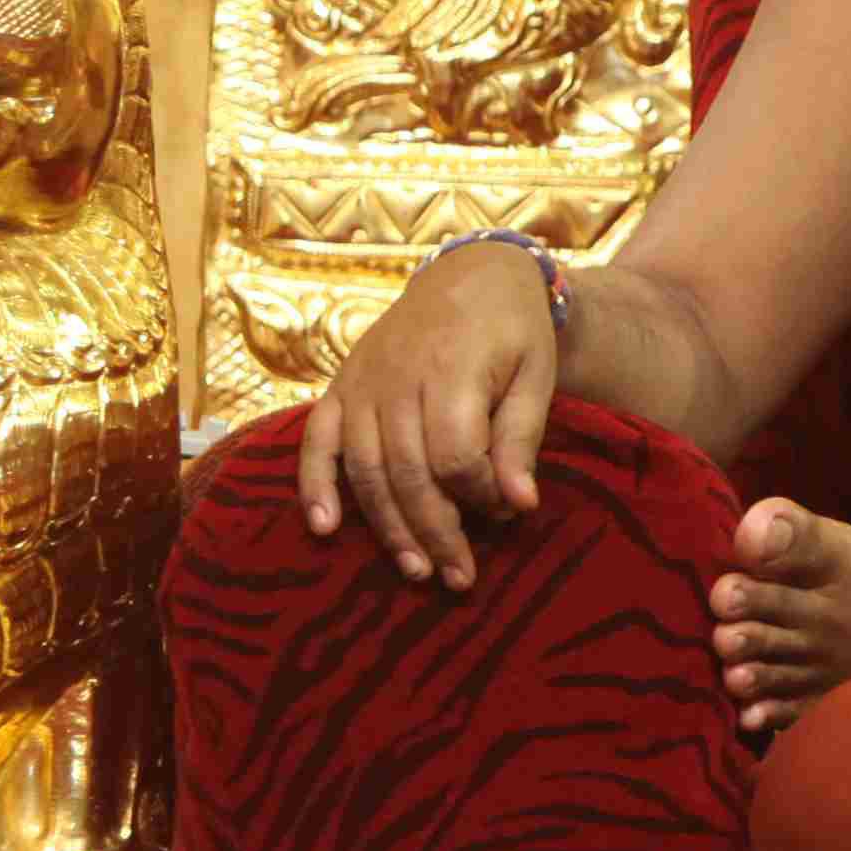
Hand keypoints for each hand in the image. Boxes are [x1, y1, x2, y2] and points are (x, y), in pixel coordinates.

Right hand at [297, 243, 557, 591]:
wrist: (471, 272)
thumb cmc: (512, 330)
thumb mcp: (536, 374)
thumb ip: (523, 438)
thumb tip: (520, 506)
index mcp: (452, 369)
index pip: (455, 455)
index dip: (479, 494)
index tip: (506, 511)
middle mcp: (398, 377)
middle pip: (408, 471)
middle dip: (435, 531)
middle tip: (459, 577)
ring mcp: (362, 381)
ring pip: (366, 468)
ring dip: (388, 526)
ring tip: (416, 569)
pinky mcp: (341, 385)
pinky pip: (317, 439)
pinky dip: (315, 484)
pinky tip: (324, 527)